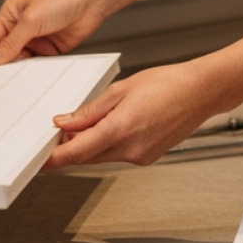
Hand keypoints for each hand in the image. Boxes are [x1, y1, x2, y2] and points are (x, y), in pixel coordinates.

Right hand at [0, 0, 111, 64]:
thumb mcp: (30, 20)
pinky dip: (36, 71)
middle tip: (1, 77)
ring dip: (20, 68)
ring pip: (21, 60)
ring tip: (19, 75)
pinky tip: (35, 73)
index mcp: (11, 14)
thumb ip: (11, 42)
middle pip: (6, 52)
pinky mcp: (50, 49)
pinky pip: (38, 65)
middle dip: (4, 64)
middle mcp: (22, 27)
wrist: (91, 1)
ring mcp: (36, 39)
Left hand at [43, 61, 221, 169]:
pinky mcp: (148, 157)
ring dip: (91, 144)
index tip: (40, 159)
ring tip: (95, 120)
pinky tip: (116, 125)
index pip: (77, 152)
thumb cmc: (169, 84)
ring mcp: (141, 156)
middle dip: (71, 146)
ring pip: (103, 155)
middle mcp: (131, 148)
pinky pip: (119, 154)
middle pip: (88, 156)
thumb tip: (65, 122)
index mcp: (121, 129)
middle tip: (60, 132)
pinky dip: (110, 143)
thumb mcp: (122, 89)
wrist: (202, 92)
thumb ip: (90, 110)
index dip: (54, 158)